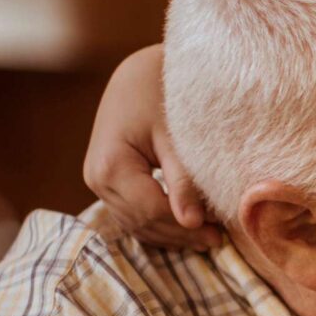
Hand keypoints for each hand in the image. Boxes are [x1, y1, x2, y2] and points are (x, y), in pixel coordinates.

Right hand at [84, 43, 221, 249]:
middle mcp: (96, 178)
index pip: (151, 211)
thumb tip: (193, 223)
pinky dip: (159, 224)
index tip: (220, 234)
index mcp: (110, 165)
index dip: (185, 227)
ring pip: (135, 224)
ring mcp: (97, 183)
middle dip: (181, 235)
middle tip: (220, 240)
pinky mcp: (106, 184)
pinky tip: (188, 227)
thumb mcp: (175, 136)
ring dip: (171, 234)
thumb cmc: (159, 94)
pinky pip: (132, 214)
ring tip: (209, 237)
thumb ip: (183, 180)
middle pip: (142, 222)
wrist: (137, 74)